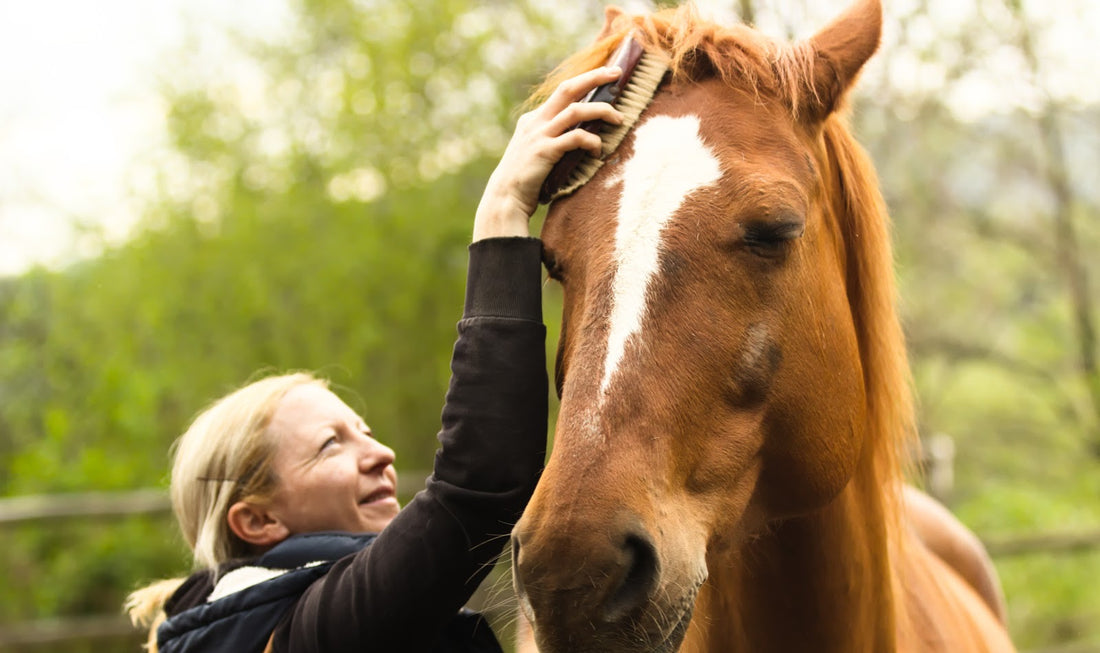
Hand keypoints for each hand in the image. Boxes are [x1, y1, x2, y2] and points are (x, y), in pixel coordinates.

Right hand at [472, 66, 624, 241]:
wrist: (505, 198)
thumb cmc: (526, 179)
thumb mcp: (537, 151)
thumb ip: (554, 139)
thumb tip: (582, 137)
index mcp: (534, 119)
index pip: (563, 91)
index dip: (586, 79)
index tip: (608, 73)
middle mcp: (536, 121)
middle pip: (568, 88)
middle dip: (594, 77)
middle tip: (617, 73)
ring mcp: (539, 135)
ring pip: (576, 110)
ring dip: (601, 111)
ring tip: (619, 119)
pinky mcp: (545, 151)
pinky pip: (575, 138)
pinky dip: (592, 142)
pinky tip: (598, 151)